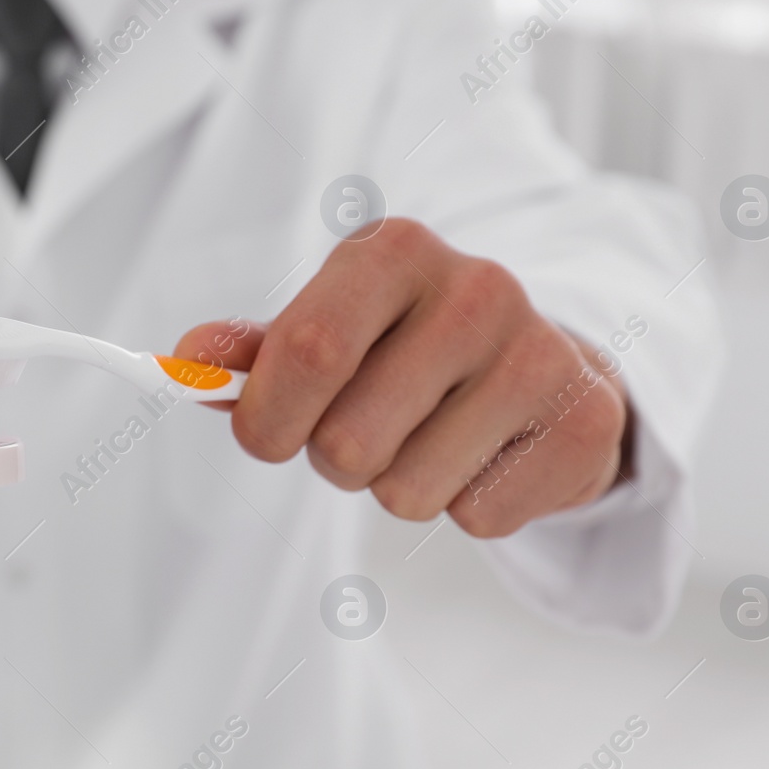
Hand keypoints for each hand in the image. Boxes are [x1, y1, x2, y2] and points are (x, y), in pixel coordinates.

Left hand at [175, 220, 629, 536]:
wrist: (541, 362)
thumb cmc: (407, 348)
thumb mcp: (329, 328)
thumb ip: (255, 351)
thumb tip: (184, 362)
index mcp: (395, 251)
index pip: (306, 351)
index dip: (267, 419)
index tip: (267, 435)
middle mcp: (476, 288)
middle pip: (347, 443)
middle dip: (337, 460)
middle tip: (371, 428)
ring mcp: (540, 354)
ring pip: (406, 493)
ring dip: (400, 487)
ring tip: (431, 437)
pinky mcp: (583, 423)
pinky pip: (475, 518)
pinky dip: (466, 503)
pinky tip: (487, 453)